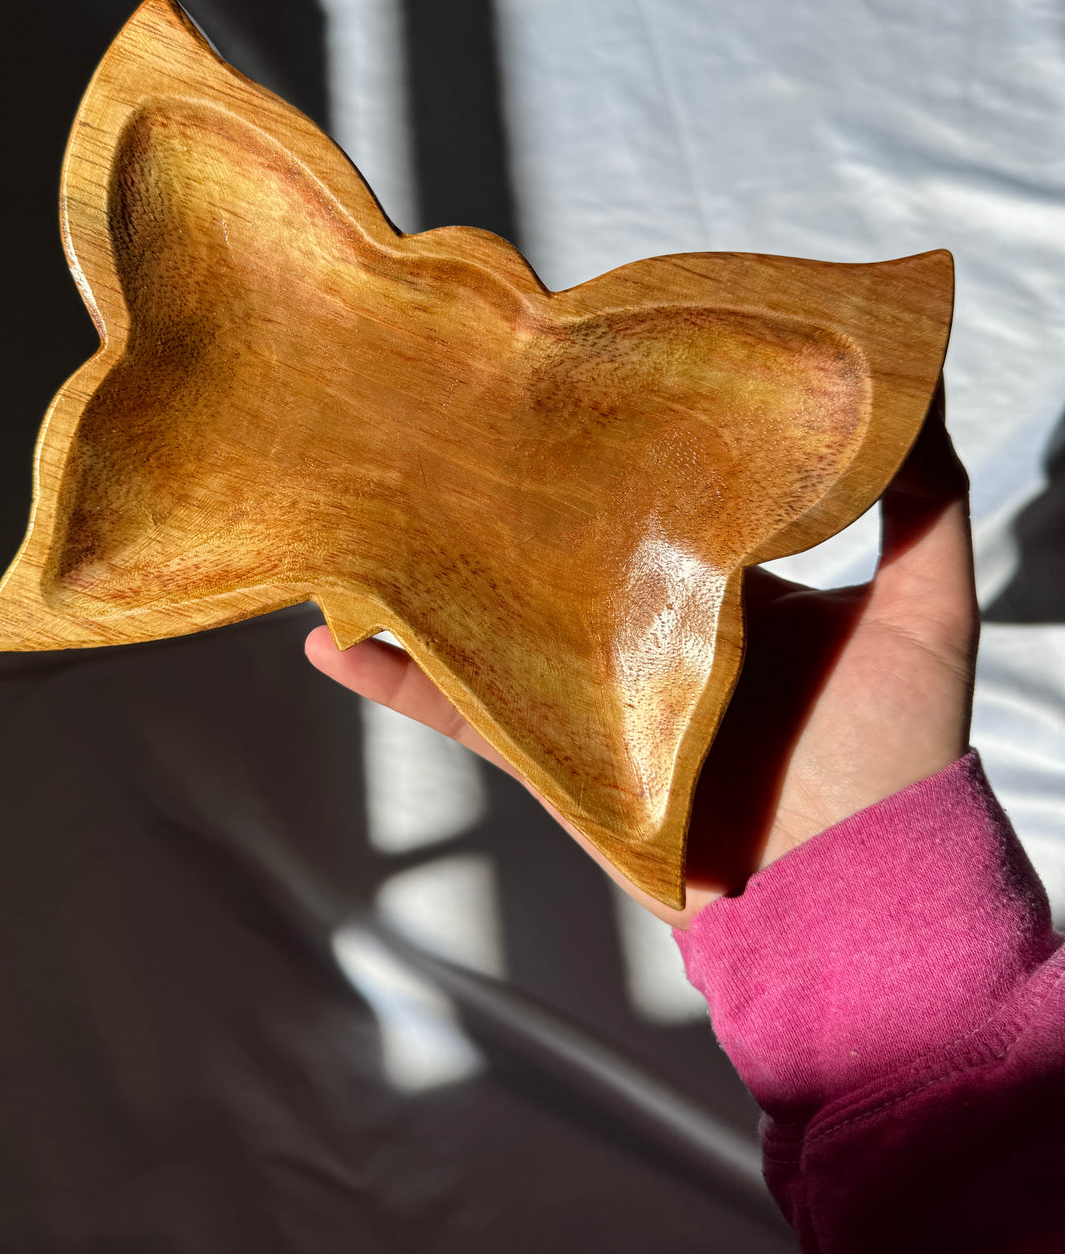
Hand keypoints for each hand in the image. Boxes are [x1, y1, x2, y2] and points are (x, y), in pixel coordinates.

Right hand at [305, 394, 978, 928]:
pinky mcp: (555, 754)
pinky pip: (463, 713)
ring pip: (482, 622)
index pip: (637, 497)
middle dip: (485, 498)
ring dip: (414, 579)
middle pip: (543, 552)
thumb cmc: (899, 749)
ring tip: (350, 515)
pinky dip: (396, 680)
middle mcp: (637, 631)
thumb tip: (918, 374)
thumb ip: (921, 498)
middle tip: (423, 425)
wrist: (859, 882)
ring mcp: (588, 692)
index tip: (548, 372)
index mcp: (711, 588)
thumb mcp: (924, 604)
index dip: (593, 441)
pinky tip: (330, 641)